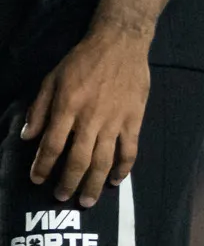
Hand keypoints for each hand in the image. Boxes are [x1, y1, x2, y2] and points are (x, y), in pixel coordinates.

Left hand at [21, 25, 147, 204]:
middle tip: (62, 198)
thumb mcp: (51, 79)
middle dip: (68, 182)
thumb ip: (39, 109)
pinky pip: (129, 150)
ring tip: (86, 200)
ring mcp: (115, 121)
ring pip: (104, 161)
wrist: (120, 45)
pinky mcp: (133, 120)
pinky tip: (116, 181)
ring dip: (93, 184)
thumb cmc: (81, 61)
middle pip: (78, 160)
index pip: (52, 146)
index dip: (43, 166)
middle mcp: (90, 119)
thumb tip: (28, 137)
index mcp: (67, 108)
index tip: (36, 180)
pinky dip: (123, 169)